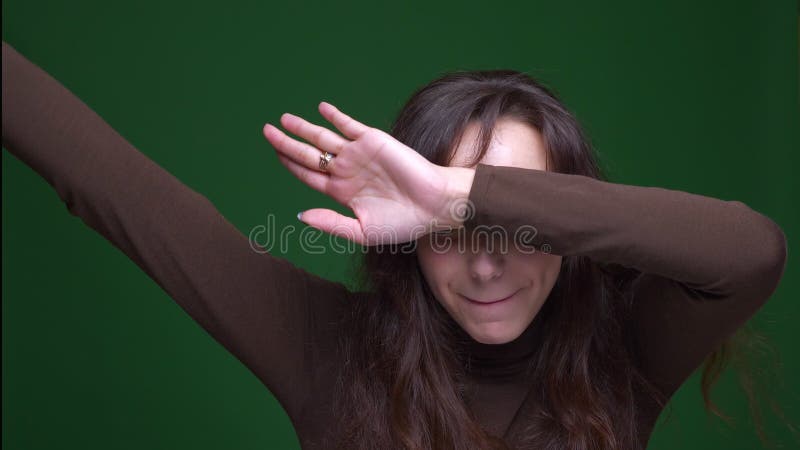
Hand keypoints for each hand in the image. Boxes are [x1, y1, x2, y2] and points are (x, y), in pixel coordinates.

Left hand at [262, 101, 473, 245]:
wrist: (434, 206)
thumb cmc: (402, 223)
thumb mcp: (362, 230)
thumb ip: (331, 223)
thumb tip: (300, 215)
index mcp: (341, 192)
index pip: (308, 175)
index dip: (289, 164)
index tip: (273, 153)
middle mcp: (346, 171)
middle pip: (309, 154)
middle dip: (287, 143)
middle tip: (266, 131)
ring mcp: (359, 154)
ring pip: (324, 138)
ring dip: (304, 127)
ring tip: (284, 119)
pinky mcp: (374, 141)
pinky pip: (350, 125)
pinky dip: (335, 116)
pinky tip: (321, 109)